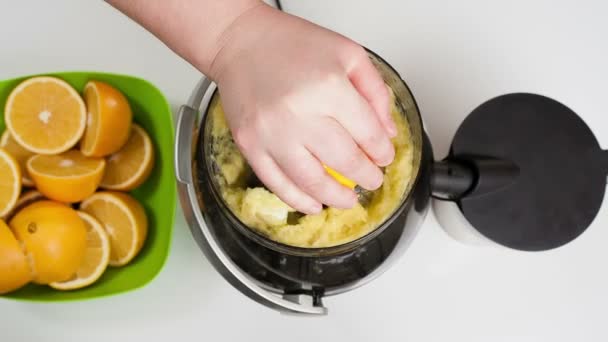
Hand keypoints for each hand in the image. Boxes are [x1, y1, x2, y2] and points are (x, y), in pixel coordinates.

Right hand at [209, 4, 395, 213]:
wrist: (240, 42)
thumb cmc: (292, 43)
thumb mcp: (348, 54)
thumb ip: (375, 92)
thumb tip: (388, 132)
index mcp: (328, 87)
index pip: (367, 134)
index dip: (381, 152)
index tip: (384, 157)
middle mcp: (299, 113)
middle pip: (344, 161)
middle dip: (365, 177)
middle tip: (371, 180)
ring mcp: (271, 133)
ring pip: (311, 181)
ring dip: (335, 197)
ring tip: (348, 200)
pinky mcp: (249, 145)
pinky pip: (277, 183)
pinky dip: (298, 200)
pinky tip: (313, 205)